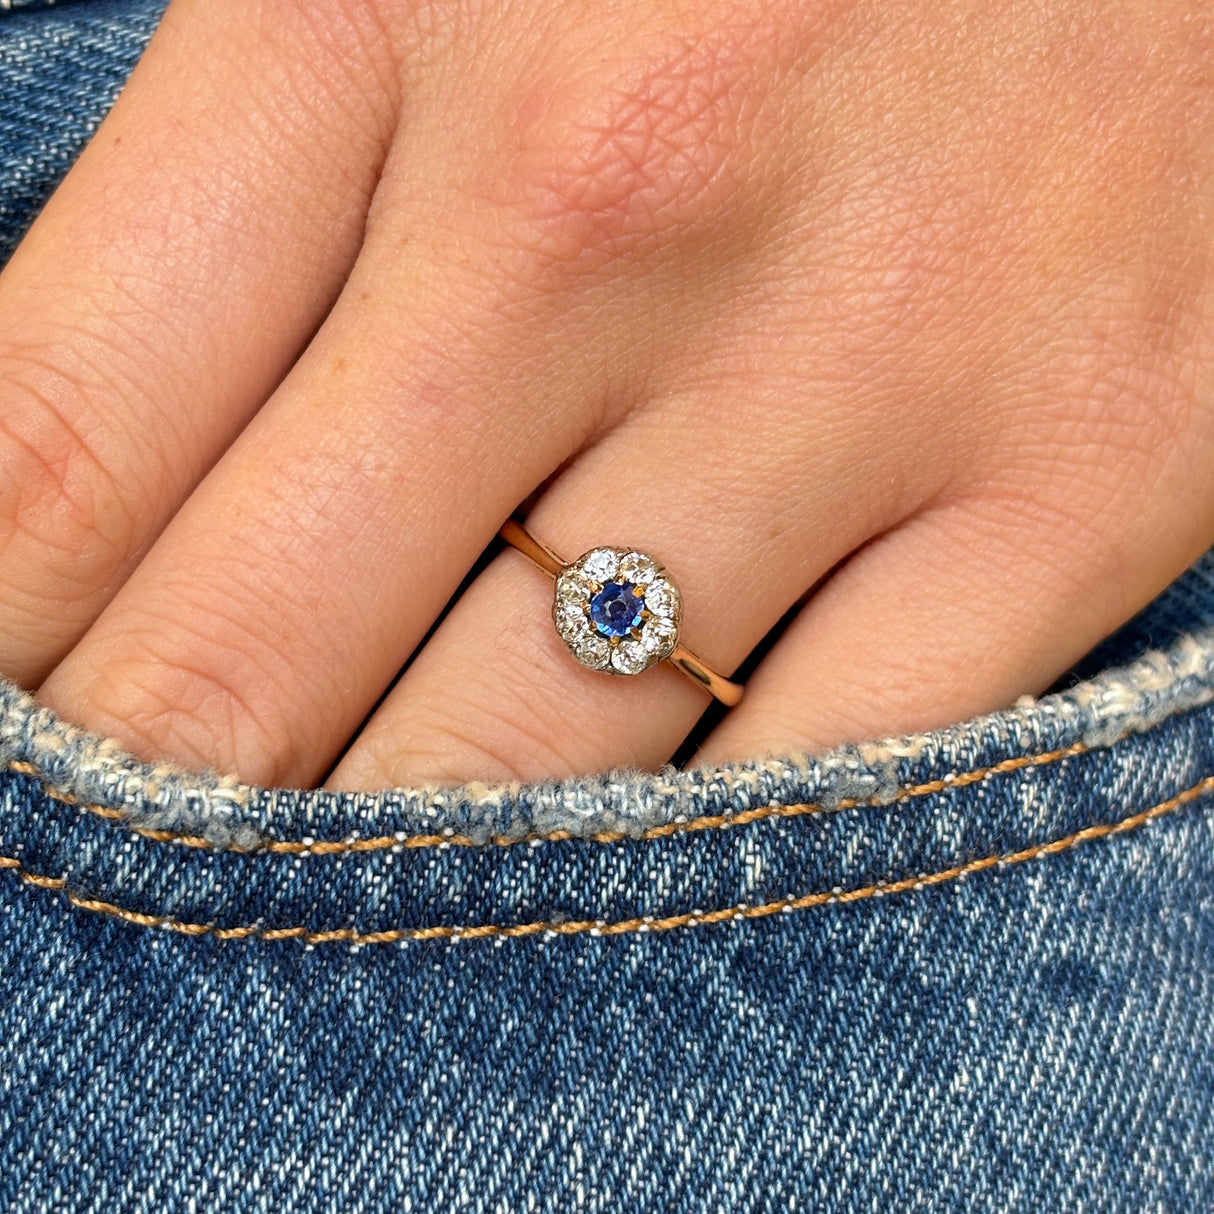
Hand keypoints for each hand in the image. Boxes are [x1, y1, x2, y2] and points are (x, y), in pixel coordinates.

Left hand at [2, 0, 1210, 787]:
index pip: (54, 437)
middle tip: (123, 885)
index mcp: (396, 4)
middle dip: (152, 811)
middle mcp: (609, 200)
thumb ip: (272, 193)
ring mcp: (860, 361)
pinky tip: (619, 867)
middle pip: (247, 651)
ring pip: (523, 766)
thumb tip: (85, 489)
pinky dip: (683, 861)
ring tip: (341, 917)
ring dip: (390, 880)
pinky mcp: (1085, 478)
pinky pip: (810, 775)